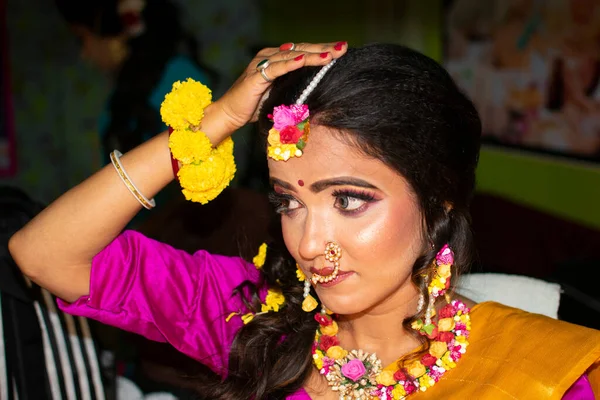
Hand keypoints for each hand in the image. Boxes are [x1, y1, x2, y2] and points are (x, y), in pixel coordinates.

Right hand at [215, 41, 347, 131]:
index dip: (323, 50)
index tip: (342, 50)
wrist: (230, 115)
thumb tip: (318, 88)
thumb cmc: (255, 107)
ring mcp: (262, 65)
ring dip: (312, 55)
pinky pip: (276, 68)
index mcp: (277, 60)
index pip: (304, 51)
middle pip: (301, 49)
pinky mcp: (256, 76)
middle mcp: (270, 57)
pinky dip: (290, 63)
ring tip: (330, 54)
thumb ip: (295, 87)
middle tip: (343, 48)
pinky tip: (305, 59)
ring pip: (291, 56)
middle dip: (323, 49)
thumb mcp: (281, 95)